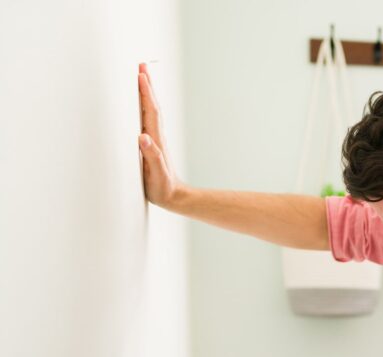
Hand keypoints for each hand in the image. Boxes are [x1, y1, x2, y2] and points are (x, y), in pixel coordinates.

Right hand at [137, 63, 180, 207]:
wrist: (175, 197)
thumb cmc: (163, 188)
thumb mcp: (157, 174)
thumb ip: (152, 156)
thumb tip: (143, 137)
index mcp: (155, 140)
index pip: (150, 111)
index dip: (146, 93)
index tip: (141, 75)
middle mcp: (155, 136)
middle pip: (151, 106)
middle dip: (146, 86)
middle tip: (141, 66)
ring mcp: (154, 139)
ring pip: (149, 110)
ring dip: (146, 93)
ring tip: (142, 77)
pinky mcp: (152, 144)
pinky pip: (147, 119)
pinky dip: (143, 106)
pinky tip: (140, 104)